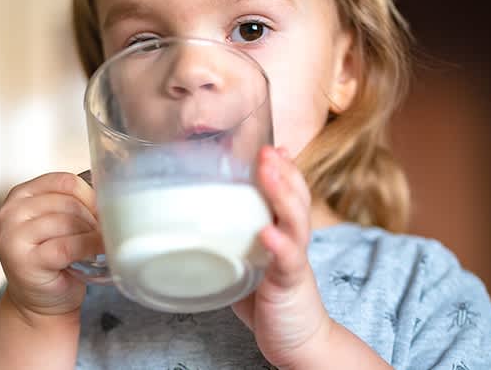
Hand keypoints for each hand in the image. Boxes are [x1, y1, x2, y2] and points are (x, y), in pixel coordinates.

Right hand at [0, 172, 101, 322]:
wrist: (38, 301)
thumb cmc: (53, 258)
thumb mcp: (57, 221)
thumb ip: (72, 204)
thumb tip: (112, 196)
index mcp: (20, 195)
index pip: (64, 181)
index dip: (91, 195)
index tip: (104, 211)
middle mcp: (11, 212)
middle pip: (69, 202)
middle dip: (93, 218)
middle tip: (102, 234)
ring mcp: (14, 236)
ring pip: (69, 222)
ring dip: (90, 235)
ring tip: (93, 248)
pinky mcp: (25, 261)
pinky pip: (68, 246)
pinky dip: (89, 248)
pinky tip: (98, 254)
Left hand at [232, 146, 332, 367]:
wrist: (300, 343)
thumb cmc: (270, 304)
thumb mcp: (246, 267)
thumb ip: (230, 246)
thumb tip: (190, 228)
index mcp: (284, 235)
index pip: (290, 194)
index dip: (284, 169)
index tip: (273, 147)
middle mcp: (294, 243)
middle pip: (296, 198)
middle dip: (284, 171)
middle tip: (268, 150)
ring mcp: (294, 262)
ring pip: (297, 221)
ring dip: (283, 194)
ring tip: (270, 173)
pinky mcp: (290, 284)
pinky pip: (288, 261)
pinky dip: (279, 245)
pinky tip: (268, 233)